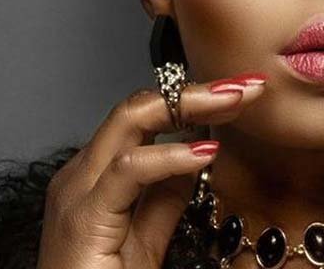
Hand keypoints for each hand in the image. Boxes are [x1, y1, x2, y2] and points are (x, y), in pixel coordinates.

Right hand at [37, 74, 266, 268]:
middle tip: (246, 85)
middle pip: (139, 107)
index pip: (146, 118)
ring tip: (235, 103)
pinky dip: (170, 156)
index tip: (242, 94)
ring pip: (130, 121)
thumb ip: (165, 196)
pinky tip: (205, 152)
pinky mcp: (82, 218)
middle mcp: (80, 174)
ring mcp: (76, 192)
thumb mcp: (146, 238)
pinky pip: (127, 171)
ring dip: (190, 105)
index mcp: (94, 176)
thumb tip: (195, 154)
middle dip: (197, 90)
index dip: (195, 100)